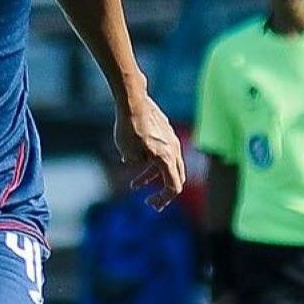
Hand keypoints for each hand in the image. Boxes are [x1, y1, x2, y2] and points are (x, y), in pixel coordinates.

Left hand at [115, 92, 185, 208]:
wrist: (133, 100)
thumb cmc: (129, 127)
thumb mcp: (128, 152)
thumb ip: (136, 162)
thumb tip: (137, 161)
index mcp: (167, 158)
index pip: (174, 187)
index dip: (164, 199)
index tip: (151, 204)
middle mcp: (174, 149)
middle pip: (175, 178)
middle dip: (163, 193)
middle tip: (152, 203)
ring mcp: (171, 139)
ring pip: (166, 165)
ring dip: (152, 177)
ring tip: (134, 185)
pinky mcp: (165, 131)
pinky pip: (162, 152)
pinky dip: (152, 162)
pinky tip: (132, 160)